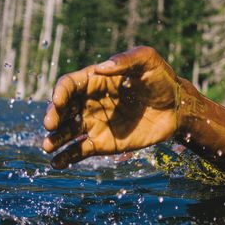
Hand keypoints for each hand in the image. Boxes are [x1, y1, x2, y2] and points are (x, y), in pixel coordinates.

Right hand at [42, 46, 180, 167]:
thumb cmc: (161, 80)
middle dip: (52, 116)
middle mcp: (89, 102)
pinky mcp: (102, 143)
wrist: (176, 108)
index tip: (58, 102)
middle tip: (50, 125)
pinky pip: (79, 151)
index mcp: (95, 80)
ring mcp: (94, 123)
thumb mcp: (147, 61)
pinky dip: (66, 157)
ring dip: (54, 139)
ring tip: (47, 146)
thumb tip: (103, 66)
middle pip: (62, 109)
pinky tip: (56, 163)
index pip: (69, 85)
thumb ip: (126, 60)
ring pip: (66, 132)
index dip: (60, 92)